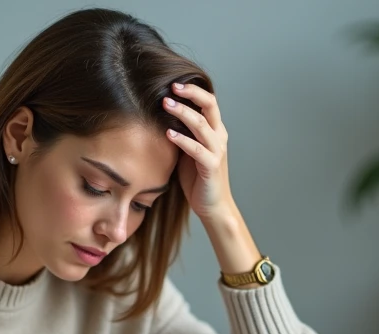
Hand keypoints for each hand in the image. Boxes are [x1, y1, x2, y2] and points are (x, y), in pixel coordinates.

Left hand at [164, 83, 232, 221]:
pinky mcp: (211, 167)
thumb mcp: (188, 150)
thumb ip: (181, 132)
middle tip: (171, 86)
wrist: (212, 206)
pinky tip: (168, 134)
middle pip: (209, 106)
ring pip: (202, 125)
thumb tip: (159, 115)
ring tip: (165, 104)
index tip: (173, 82)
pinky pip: (197, 150)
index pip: (208, 101)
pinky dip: (183, 140)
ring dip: (183, 113)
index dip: (193, 89)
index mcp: (215, 130)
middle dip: (190, 93)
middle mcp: (219, 137)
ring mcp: (217, 151)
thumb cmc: (197, 178)